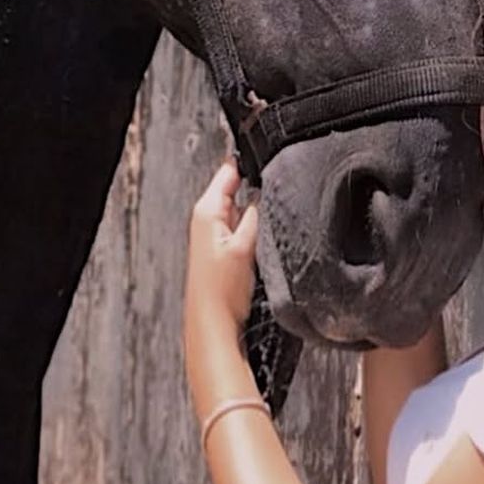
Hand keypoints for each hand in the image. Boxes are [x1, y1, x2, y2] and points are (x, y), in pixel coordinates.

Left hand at [186, 160, 259, 336]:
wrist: (213, 324)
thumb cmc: (222, 291)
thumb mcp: (246, 246)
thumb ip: (256, 214)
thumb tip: (264, 191)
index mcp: (207, 209)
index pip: (229, 170)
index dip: (250, 163)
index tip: (270, 158)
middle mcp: (206, 217)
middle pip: (236, 188)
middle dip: (256, 190)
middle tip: (276, 199)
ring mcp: (213, 233)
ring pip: (241, 208)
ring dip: (255, 213)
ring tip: (265, 229)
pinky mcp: (221, 248)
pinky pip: (241, 226)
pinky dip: (252, 229)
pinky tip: (259, 243)